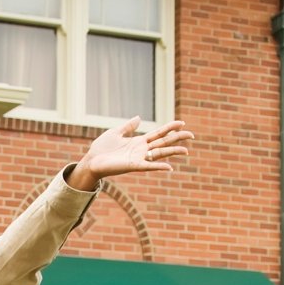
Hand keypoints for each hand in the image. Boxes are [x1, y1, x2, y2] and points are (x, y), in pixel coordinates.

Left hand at [67, 117, 192, 190]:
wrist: (91, 161)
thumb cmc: (101, 149)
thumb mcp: (116, 132)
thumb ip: (128, 126)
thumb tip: (139, 117)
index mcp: (138, 142)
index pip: (159, 133)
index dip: (170, 128)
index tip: (182, 123)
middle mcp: (141, 150)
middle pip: (164, 142)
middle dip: (177, 139)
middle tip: (192, 135)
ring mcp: (138, 158)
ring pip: (160, 154)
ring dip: (173, 152)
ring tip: (186, 150)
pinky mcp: (133, 166)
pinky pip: (148, 166)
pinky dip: (158, 166)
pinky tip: (170, 167)